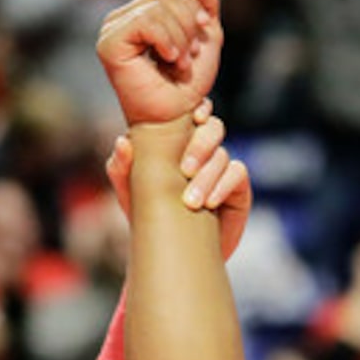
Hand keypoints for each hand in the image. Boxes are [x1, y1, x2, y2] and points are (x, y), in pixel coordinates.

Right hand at [95, 0, 222, 128]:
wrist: (176, 118)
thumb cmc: (188, 83)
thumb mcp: (206, 37)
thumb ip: (205, 4)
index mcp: (139, 11)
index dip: (191, 5)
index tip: (198, 39)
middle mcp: (121, 16)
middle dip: (188, 23)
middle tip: (189, 55)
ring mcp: (112, 28)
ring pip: (157, 5)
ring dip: (180, 36)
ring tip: (180, 62)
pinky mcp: (109, 43)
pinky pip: (146, 21)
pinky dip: (167, 40)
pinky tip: (169, 59)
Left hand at [107, 101, 251, 258]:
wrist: (174, 251)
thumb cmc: (149, 215)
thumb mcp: (129, 193)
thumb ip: (121, 167)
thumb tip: (123, 142)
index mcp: (180, 140)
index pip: (193, 113)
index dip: (198, 108)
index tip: (193, 117)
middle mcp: (204, 149)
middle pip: (212, 128)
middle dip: (200, 145)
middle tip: (184, 170)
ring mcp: (222, 168)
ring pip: (222, 156)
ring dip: (207, 176)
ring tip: (191, 201)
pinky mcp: (238, 188)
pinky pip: (237, 174)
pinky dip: (223, 186)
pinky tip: (209, 203)